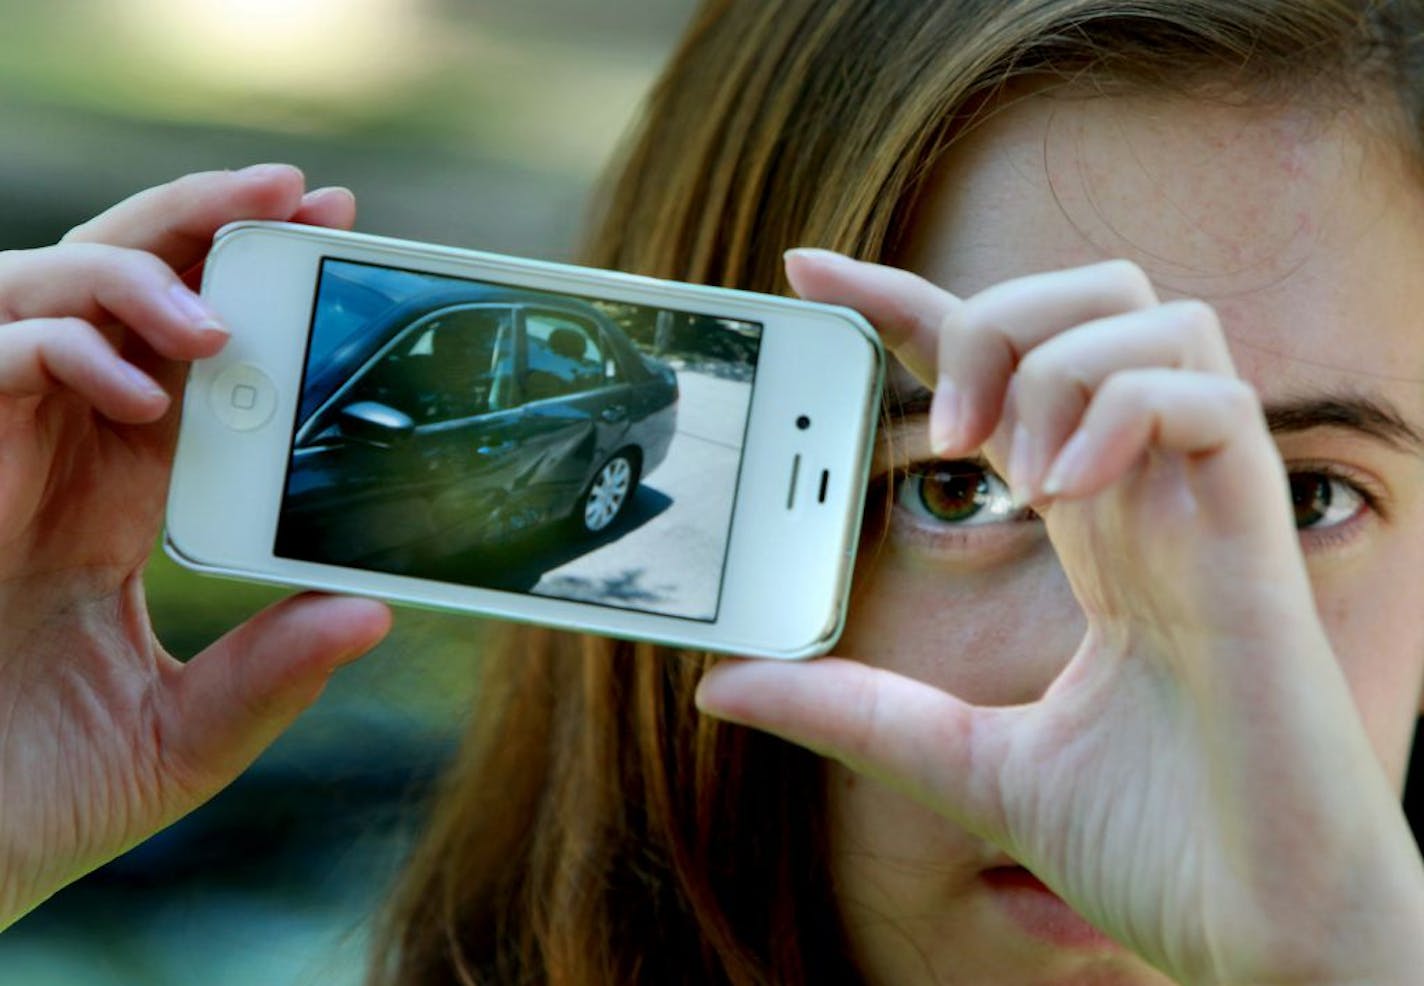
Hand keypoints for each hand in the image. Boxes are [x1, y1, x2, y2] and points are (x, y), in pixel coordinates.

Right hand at [0, 166, 391, 927]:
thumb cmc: (37, 796)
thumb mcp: (184, 735)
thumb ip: (272, 673)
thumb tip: (373, 612)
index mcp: (121, 496)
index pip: (194, 361)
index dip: (254, 293)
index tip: (333, 246)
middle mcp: (61, 456)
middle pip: (125, 289)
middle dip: (204, 224)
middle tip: (300, 196)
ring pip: (48, 290)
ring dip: (138, 277)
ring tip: (221, 320)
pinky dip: (62, 350)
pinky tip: (137, 394)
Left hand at [697, 250, 1423, 983]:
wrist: (1270, 933)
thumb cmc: (1157, 845)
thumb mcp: (962, 764)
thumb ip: (854, 711)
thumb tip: (723, 685)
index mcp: (1092, 529)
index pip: (1000, 368)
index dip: (905, 303)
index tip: (811, 274)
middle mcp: (1149, 496)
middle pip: (1093, 298)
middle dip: (997, 316)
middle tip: (952, 426)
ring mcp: (1210, 508)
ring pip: (1156, 318)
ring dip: (1056, 362)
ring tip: (1018, 471)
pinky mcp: (1256, 543)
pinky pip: (1205, 398)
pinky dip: (1122, 409)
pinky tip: (1071, 490)